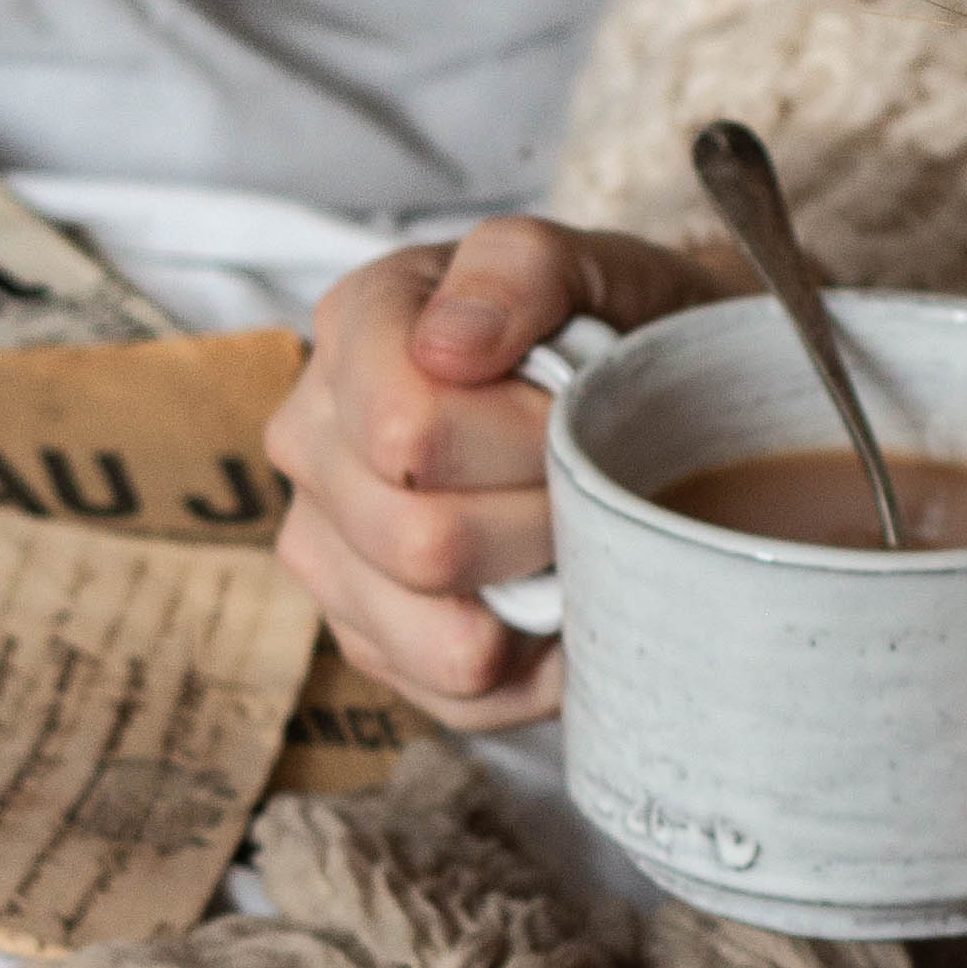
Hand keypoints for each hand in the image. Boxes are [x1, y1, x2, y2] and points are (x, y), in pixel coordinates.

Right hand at [266, 213, 729, 724]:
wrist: (653, 406)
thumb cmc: (616, 335)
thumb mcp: (597, 267)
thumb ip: (520, 270)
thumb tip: (450, 346)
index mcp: (356, 331)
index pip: (408, 430)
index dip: (524, 438)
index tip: (573, 413)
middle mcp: (313, 442)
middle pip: (422, 541)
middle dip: (541, 521)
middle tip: (585, 483)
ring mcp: (326, 551)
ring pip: (438, 637)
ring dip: (537, 598)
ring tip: (570, 539)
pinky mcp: (367, 640)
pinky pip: (459, 700)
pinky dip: (538, 667)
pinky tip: (555, 601)